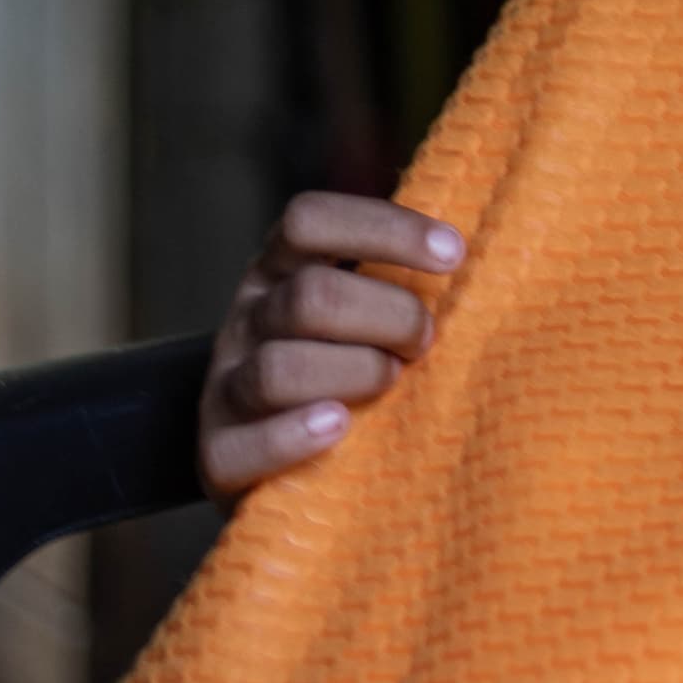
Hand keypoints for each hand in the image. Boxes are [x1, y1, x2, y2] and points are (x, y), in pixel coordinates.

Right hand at [198, 193, 456, 494]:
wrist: (272, 460)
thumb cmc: (340, 371)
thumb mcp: (356, 312)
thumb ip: (392, 278)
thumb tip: (464, 247)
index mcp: (278, 271)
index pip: (309, 221)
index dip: (384, 228)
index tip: (453, 253)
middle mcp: (247, 320)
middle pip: (311, 298)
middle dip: (389, 316)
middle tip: (425, 341)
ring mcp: (225, 387)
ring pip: (280, 369)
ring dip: (356, 373)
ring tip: (392, 383)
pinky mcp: (218, 453)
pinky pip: (247, 444)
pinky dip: (295, 435)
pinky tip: (339, 427)